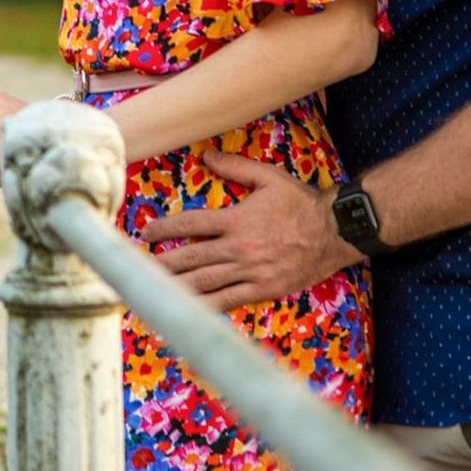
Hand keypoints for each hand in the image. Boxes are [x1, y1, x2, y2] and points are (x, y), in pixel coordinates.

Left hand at [140, 150, 357, 307]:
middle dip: (161, 264)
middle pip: (191, 258)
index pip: (192, 225)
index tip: (146, 233)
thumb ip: (236, 166)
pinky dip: (205, 309)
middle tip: (136, 268)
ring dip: (176, 289)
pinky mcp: (262, 291)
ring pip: (205, 284)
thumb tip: (206, 155)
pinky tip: (188, 315)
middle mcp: (239, 248)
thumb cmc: (300, 202)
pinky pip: (228, 302)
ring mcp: (250, 273)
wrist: (335, 232)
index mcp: (237, 220)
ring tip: (151, 293)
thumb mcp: (269, 177)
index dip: (165, 229)